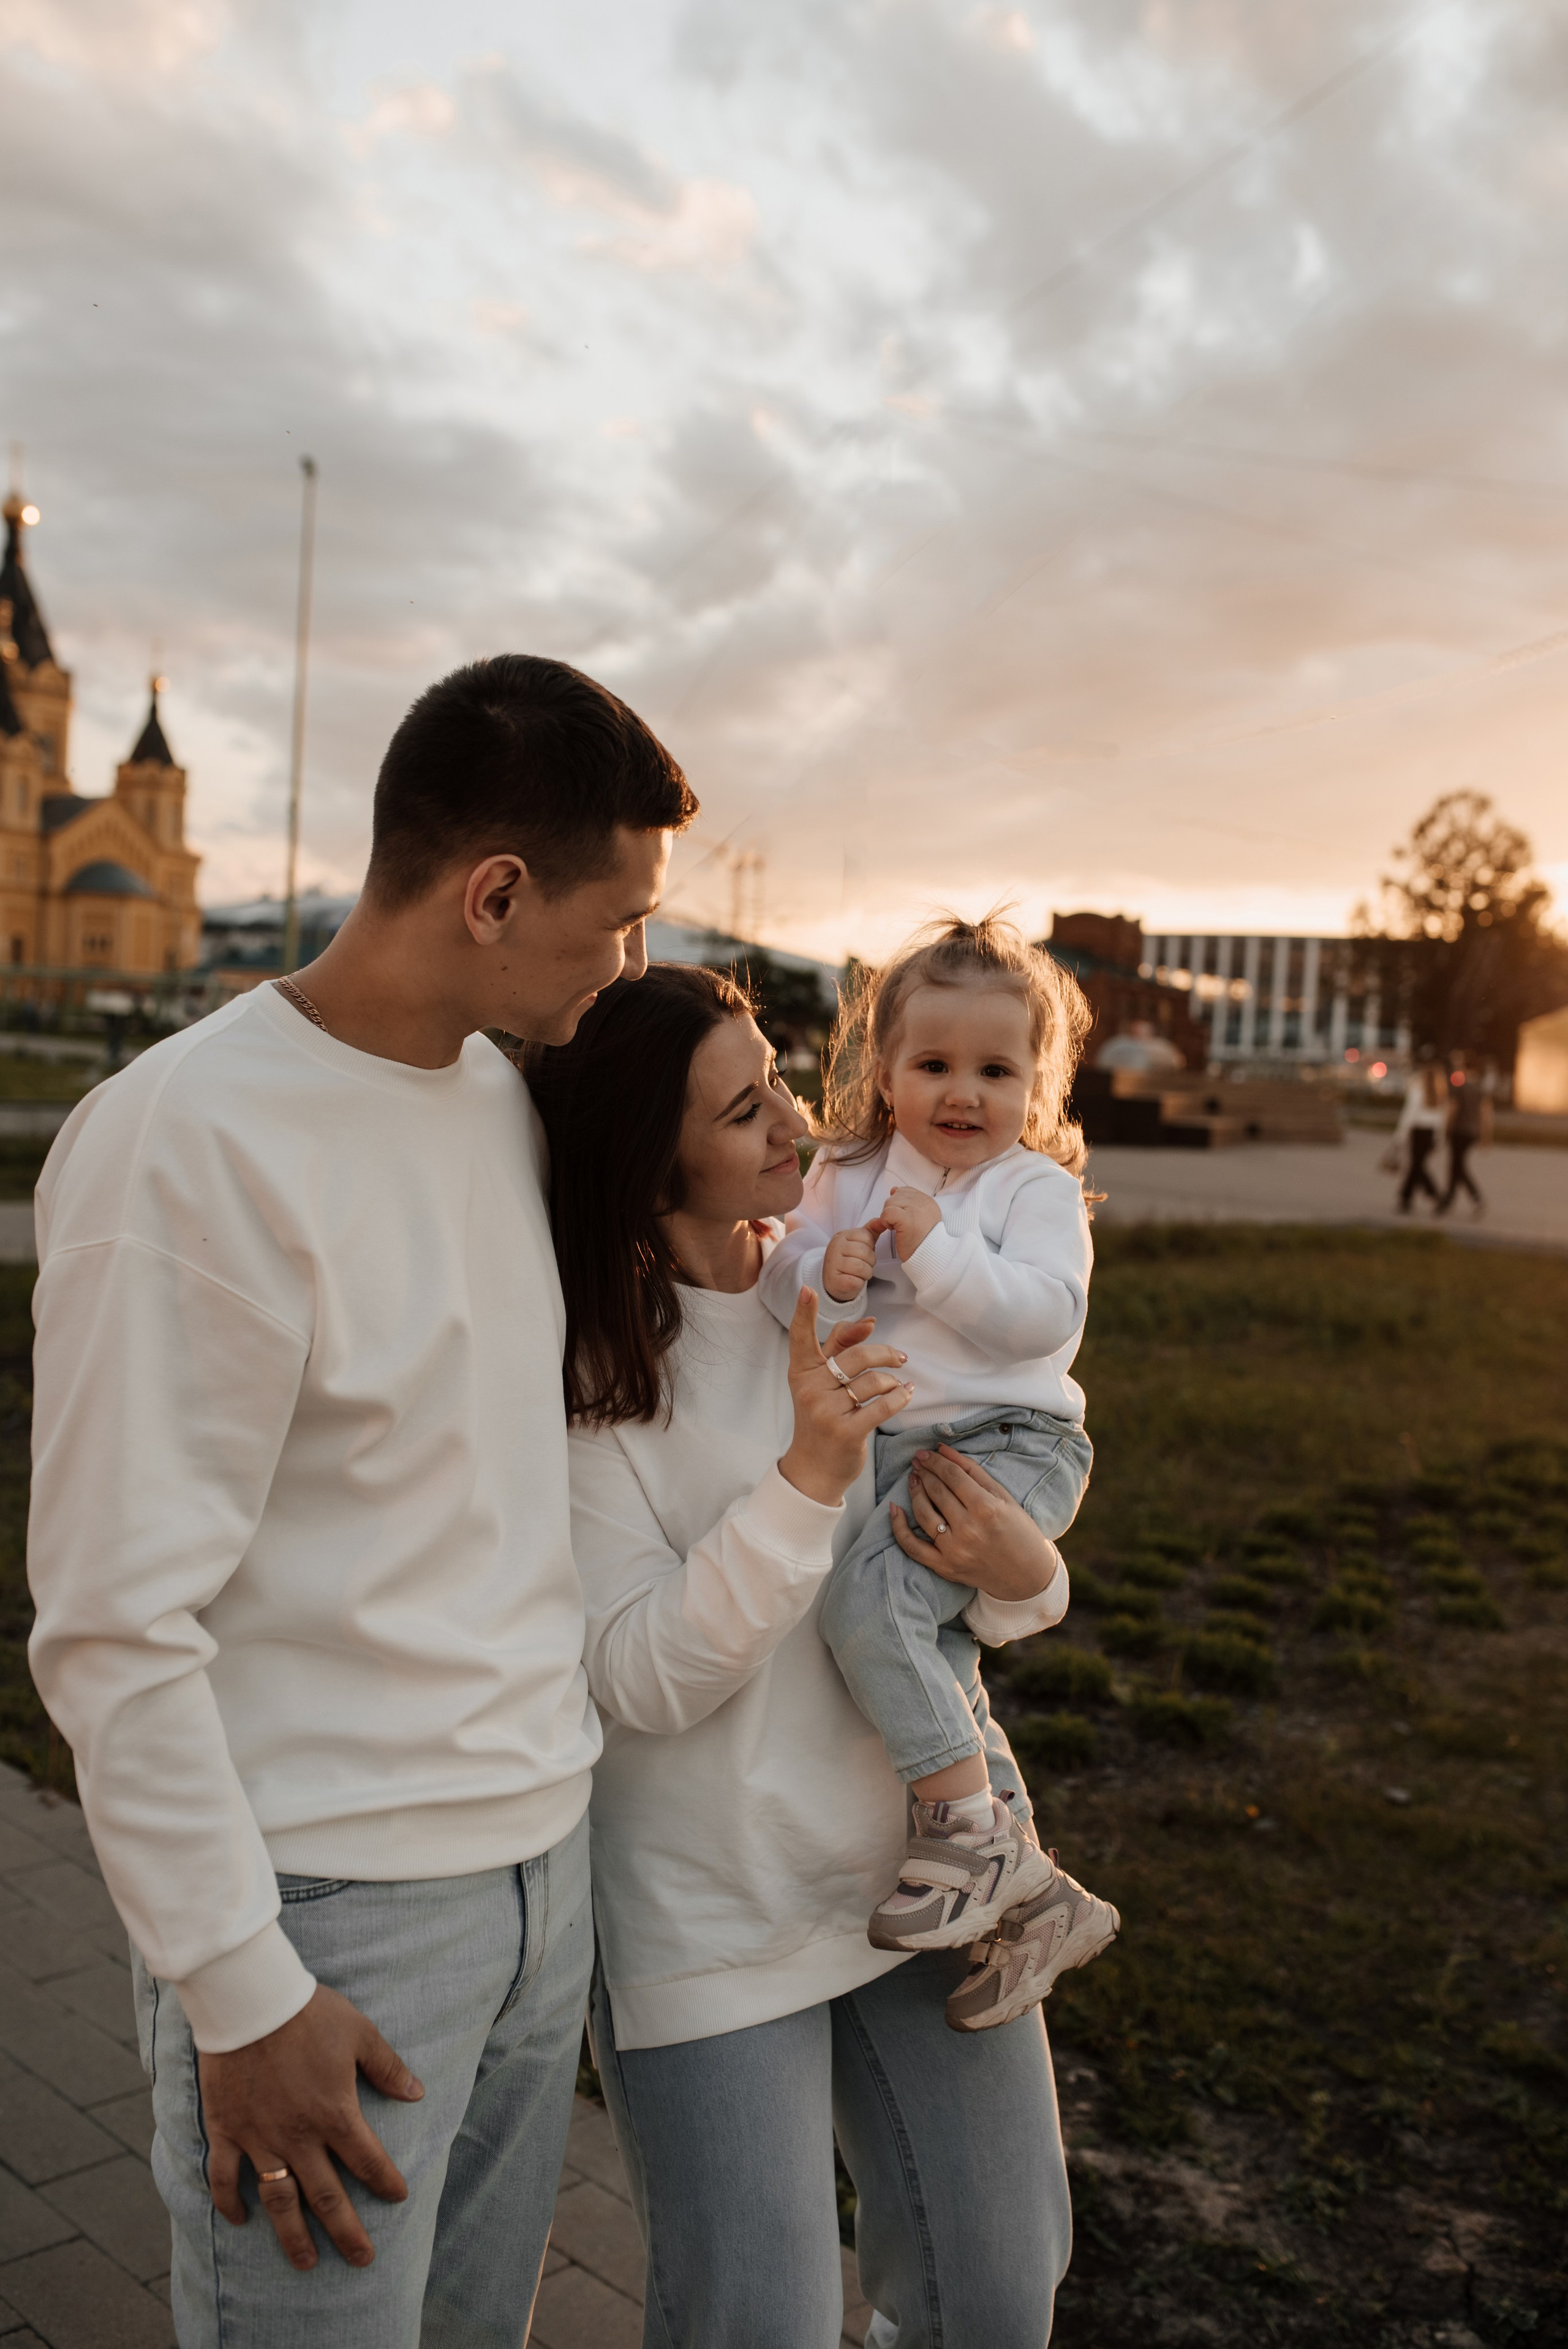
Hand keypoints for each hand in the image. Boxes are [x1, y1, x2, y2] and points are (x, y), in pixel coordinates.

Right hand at [199, 1984, 424, 2271]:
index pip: (367, 2160)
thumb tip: (416, 2093)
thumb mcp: (359, 2033)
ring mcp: (259, 2137)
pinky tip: (239, 2221)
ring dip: (293, 2235)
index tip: (398, 2197)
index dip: (385, 2181)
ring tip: (306, 2263)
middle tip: (362, 2261)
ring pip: (279, 2199)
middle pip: (327, 2196)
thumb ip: (387, 2068)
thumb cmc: (308, 2013)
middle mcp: (299, 2136)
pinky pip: (225, 2176)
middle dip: (347, 2231)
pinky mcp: (227, 2130)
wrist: (250, 2001)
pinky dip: (229, 2201)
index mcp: (334, 2113)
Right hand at [778, 1288, 912, 1506]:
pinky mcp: (847, 1431)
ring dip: (893, 1383)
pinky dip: (900, 1398)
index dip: (804, 1313)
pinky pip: (883, 1406)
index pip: (802, 1338)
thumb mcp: (821, 1382)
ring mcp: (826, 1411)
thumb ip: (838, 1349)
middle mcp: (810, 1389)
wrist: (814, 1468)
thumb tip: (866, 1323)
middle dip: (885, 1354)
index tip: (808, 1289)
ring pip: (873, 1381)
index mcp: (801, 1372)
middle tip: (900, 1358)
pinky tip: (906, 1394)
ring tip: (897, 1388)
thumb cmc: (821, 1417)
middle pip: (856, 1356)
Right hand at [822, 1224, 879, 1302]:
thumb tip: (883, 1219)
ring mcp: (833, 1264)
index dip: (870, 1248)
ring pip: (862, 1267)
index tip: (862, 1254)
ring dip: (866, 1273)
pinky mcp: (835, 1280)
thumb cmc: (850, 1259)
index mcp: (842, 1235)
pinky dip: (859, 1283)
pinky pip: (856, 1281)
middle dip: (870, 1262)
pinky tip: (853, 1281)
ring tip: (859, 1274)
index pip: (867, 1237)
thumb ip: (871, 1230)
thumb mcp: (859, 1242)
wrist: (833, 1282)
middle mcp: (835, 1247)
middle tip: (862, 1265)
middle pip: (866, 1252)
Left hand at [875, 1186, 941, 1261]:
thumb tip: (894, 1189)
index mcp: (928, 1202)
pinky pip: (886, 1213)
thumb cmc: (921, 1242)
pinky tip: (894, 1230)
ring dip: (889, 1217)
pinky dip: (886, 1222)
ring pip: (890, 1202)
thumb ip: (907, 1202)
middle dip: (893, 1210)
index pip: (906, 1191)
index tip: (904, 1220)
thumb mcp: (917, 1218)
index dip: (899, 1205)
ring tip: (899, 1229)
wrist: (928, 1258)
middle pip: (896, 1195)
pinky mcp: (907, 1218)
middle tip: (902, 1226)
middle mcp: (925, 1202)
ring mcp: (917, 1209)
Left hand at [890, 1445, 1060, 1602]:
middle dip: (924, 1472)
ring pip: (923, 1514)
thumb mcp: (1002, 1497)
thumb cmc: (1019, 1531)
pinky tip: (895, 1509)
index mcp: (986, 1509)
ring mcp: (954, 1551)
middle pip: (936, 1492)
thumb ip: (972, 1471)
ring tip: (914, 1479)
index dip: (935, 1461)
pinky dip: (899, 1528)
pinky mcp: (944, 1567)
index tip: (925, 1453)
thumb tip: (943, 1449)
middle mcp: (968, 1530)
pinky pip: (913, 1547)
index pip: (952, 1476)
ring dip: (914, 1492)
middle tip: (918, 1462)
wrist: (1026, 1575)